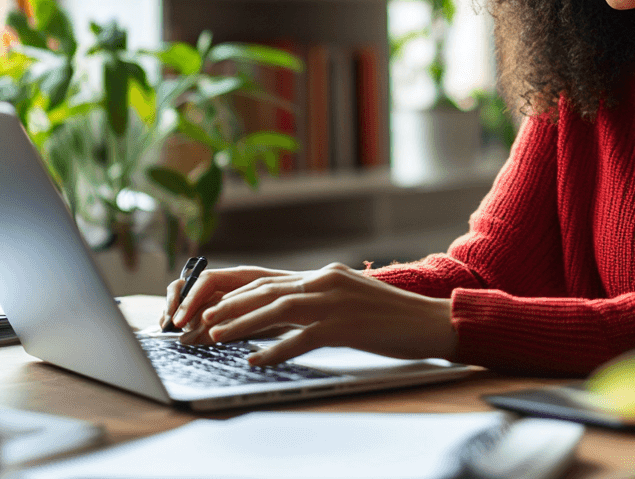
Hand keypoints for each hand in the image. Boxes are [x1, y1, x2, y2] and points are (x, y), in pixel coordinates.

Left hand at [182, 263, 456, 366]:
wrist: (431, 321)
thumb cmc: (393, 317)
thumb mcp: (351, 299)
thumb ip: (321, 301)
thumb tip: (287, 316)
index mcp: (325, 275)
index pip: (270, 281)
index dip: (238, 295)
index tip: (213, 308)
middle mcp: (326, 282)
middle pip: (266, 291)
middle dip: (229, 307)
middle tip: (203, 320)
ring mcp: (335, 302)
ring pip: (276, 310)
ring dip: (242, 323)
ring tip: (216, 335)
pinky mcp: (345, 326)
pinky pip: (301, 338)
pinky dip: (275, 350)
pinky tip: (256, 360)